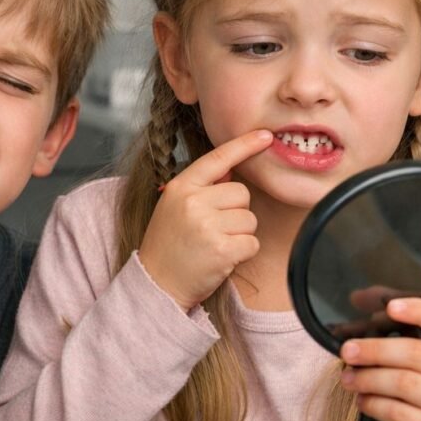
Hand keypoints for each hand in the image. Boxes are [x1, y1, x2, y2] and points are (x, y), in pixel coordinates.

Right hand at [138, 129, 272, 309]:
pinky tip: (222, 258)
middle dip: (236, 211)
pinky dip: (243, 252)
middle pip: (242, 193)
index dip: (244, 145)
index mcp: (181, 187)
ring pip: (250, 219)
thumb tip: (233, 167)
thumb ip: (202, 187)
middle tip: (214, 230)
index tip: (265, 136)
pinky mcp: (222, 249)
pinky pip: (252, 242)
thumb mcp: (175, 206)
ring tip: (215, 244)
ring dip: (240, 234)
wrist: (155, 284)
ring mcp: (207, 226)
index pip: (218, 158)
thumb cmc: (170, 245)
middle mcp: (193, 202)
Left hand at [340, 298, 420, 420]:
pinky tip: (363, 400)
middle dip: (376, 350)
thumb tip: (359, 297)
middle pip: (418, 353)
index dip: (420, 310)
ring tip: (349, 378)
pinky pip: (398, 412)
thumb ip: (399, 325)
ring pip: (404, 383)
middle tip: (348, 351)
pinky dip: (373, 404)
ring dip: (368, 379)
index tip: (390, 307)